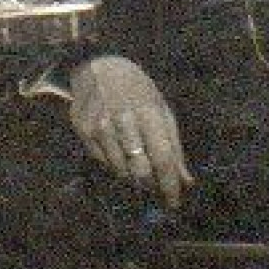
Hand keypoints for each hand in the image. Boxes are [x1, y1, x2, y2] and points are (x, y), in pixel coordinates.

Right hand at [69, 56, 193, 209]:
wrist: (98, 66)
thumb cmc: (137, 90)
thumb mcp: (161, 110)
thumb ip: (173, 146)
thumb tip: (186, 181)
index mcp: (149, 113)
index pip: (162, 158)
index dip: (169, 184)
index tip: (174, 202)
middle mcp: (123, 120)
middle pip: (140, 170)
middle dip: (150, 184)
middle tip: (154, 186)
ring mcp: (100, 125)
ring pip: (120, 170)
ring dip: (132, 175)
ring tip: (136, 164)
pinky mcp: (83, 129)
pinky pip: (102, 161)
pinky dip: (114, 163)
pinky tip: (117, 149)